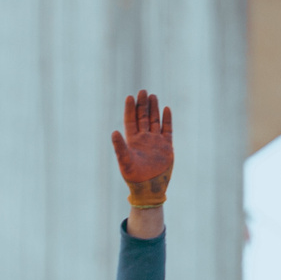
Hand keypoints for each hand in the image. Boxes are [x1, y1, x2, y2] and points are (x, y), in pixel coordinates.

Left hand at [110, 90, 174, 204]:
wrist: (149, 188)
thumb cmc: (133, 177)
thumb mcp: (125, 161)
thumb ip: (119, 147)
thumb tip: (113, 132)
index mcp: (132, 141)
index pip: (130, 121)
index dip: (130, 109)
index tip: (130, 96)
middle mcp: (143, 139)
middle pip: (143, 117)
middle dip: (142, 105)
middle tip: (142, 91)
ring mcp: (155, 141)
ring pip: (154, 121)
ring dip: (154, 109)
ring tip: (152, 96)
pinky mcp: (166, 146)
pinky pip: (167, 130)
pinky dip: (167, 119)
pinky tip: (166, 109)